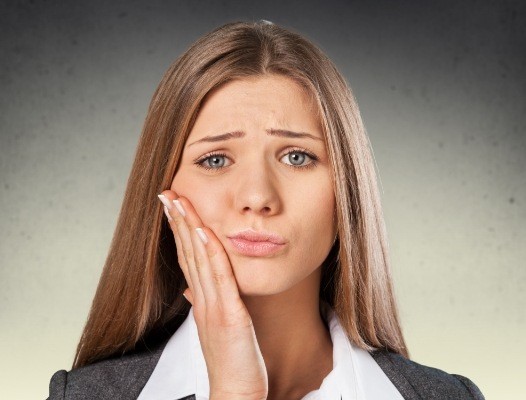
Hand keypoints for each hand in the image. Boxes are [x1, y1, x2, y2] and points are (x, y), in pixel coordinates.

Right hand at [158, 191, 267, 399]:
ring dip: (189, 227)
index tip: (172, 205)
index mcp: (200, 300)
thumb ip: (205, 304)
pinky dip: (211, 253)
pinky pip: (220, 279)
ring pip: (198, 259)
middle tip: (167, 192)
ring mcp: (213, 306)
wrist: (235, 392)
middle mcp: (201, 299)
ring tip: (180, 200)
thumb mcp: (215, 328)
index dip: (178, 230)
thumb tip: (192, 289)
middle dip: (177, 220)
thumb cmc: (230, 360)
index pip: (186, 257)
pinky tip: (206, 231)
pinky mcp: (229, 315)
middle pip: (187, 252)